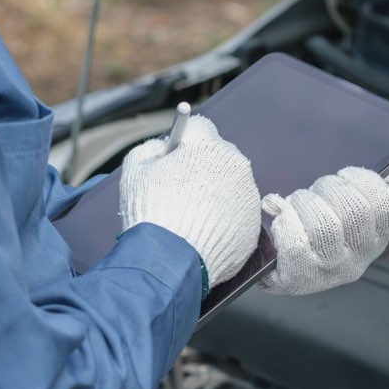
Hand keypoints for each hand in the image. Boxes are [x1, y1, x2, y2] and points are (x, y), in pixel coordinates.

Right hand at [120, 116, 260, 287]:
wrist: (169, 260)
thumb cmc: (150, 211)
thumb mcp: (136, 169)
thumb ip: (152, 149)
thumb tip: (163, 149)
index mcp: (208, 146)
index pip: (199, 128)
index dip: (183, 141)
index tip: (175, 155)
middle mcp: (236, 166)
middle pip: (220, 156)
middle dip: (203, 166)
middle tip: (182, 188)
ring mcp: (248, 197)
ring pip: (231, 186)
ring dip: (215, 193)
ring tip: (191, 215)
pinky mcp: (252, 224)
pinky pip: (237, 214)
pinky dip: (224, 219)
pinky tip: (203, 231)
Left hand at [260, 162, 388, 295]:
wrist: (267, 263)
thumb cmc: (313, 226)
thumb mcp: (352, 208)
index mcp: (375, 240)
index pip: (385, 205)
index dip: (362, 181)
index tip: (343, 176)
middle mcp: (358, 261)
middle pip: (354, 210)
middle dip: (329, 187)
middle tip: (315, 190)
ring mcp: (329, 272)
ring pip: (324, 222)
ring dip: (304, 201)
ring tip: (295, 203)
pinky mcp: (298, 276)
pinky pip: (295, 236)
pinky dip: (284, 216)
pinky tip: (278, 213)